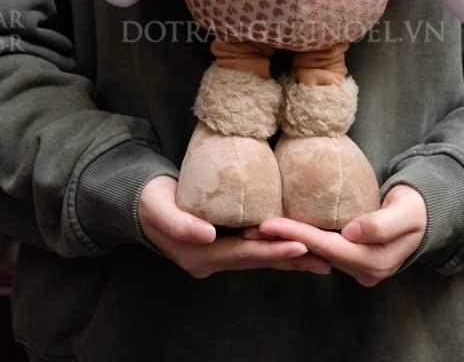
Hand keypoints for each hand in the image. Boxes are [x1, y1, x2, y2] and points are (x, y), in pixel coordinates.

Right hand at [137, 176, 331, 277]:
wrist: (140, 204)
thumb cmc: (150, 202)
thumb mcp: (159, 208)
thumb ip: (180, 222)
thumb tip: (206, 234)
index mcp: (199, 255)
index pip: (242, 254)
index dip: (271, 250)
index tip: (299, 245)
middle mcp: (211, 261)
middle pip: (257, 260)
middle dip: (291, 258)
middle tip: (324, 257)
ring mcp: (218, 256)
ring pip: (259, 258)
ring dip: (290, 258)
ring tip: (321, 258)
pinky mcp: (224, 244)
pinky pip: (254, 249)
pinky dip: (277, 248)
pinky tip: (299, 246)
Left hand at [250, 184, 426, 286]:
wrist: (426, 215)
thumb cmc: (416, 209)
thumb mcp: (405, 212)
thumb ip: (381, 224)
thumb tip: (353, 232)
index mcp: (374, 262)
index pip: (328, 247)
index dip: (297, 234)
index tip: (269, 224)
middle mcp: (362, 271)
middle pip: (315, 254)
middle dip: (282, 241)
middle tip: (250, 229)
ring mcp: (356, 267)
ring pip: (315, 254)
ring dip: (286, 243)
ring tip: (255, 231)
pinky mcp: (351, 258)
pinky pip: (321, 249)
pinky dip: (300, 240)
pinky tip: (278, 232)